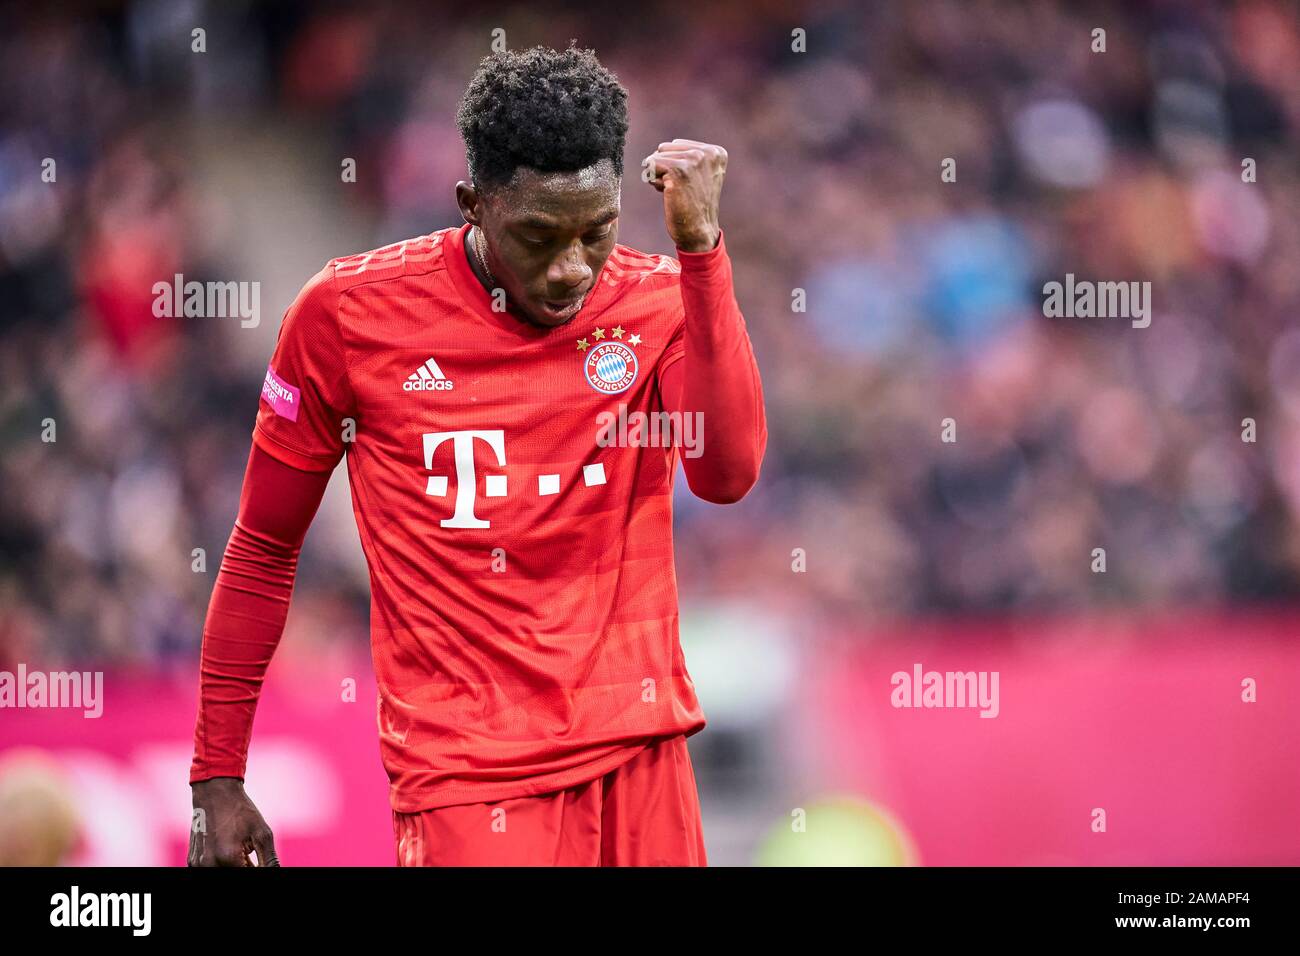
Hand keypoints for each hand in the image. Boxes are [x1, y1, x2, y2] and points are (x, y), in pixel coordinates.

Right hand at [188, 777, 279, 866]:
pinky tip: (228, 849)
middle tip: (249, 854)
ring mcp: (197, 864)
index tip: (259, 860)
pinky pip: (211, 868)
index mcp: (228, 858)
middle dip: (246, 867)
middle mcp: (209, 864)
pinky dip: (222, 864)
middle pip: (234, 874)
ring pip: (222, 872)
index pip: (249, 875)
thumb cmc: (240, 812)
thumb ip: (269, 859)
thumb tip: (274, 871)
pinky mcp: (192, 861)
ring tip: (240, 849)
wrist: (214, 793)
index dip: (259, 868)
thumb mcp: (262, 833)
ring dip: (234, 866)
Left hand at [641, 138, 726, 252]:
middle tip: (681, 190)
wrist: (698, 232)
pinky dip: (653, 181)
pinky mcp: (678, 169)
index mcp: (716, 152)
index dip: (675, 166)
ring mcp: (694, 160)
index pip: (676, 144)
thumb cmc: (694, 207)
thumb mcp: (700, 176)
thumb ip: (689, 158)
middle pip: (664, 148)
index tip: (689, 185)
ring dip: (659, 175)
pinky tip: (668, 193)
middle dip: (665, 169)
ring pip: (656, 156)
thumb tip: (659, 149)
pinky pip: (650, 165)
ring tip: (676, 192)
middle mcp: (708, 152)